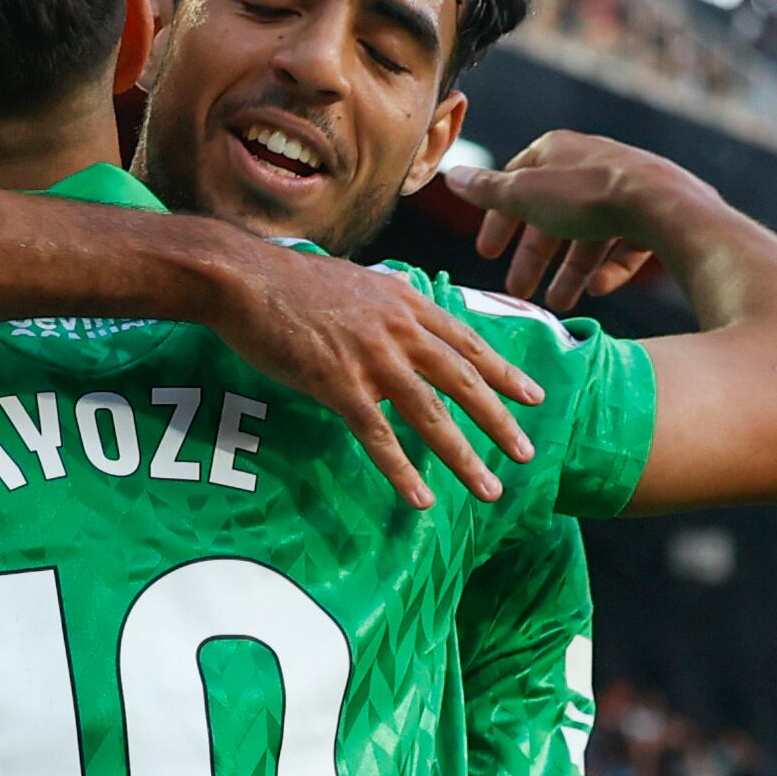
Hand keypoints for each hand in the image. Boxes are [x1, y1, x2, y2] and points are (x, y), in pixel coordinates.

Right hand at [208, 238, 544, 509]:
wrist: (243, 278)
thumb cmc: (288, 282)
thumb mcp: (355, 284)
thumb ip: (386, 308)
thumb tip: (402, 327)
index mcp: (405, 301)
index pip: (466, 340)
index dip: (503, 371)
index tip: (533, 396)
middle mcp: (399, 328)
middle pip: (463, 380)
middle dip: (500, 420)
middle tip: (527, 453)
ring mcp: (371, 357)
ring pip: (431, 413)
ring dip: (464, 455)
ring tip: (489, 488)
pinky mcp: (338, 384)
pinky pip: (378, 435)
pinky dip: (403, 470)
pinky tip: (421, 498)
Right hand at [443, 132, 712, 307]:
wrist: (663, 205)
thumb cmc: (587, 195)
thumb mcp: (525, 194)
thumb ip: (487, 190)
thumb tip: (450, 176)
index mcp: (555, 152)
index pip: (516, 184)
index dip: (499, 221)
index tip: (487, 254)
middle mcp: (589, 164)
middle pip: (552, 216)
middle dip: (534, 258)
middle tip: (518, 291)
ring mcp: (624, 189)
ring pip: (588, 235)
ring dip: (570, 271)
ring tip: (558, 303)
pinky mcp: (653, 213)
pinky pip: (624, 243)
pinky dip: (607, 268)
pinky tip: (598, 289)